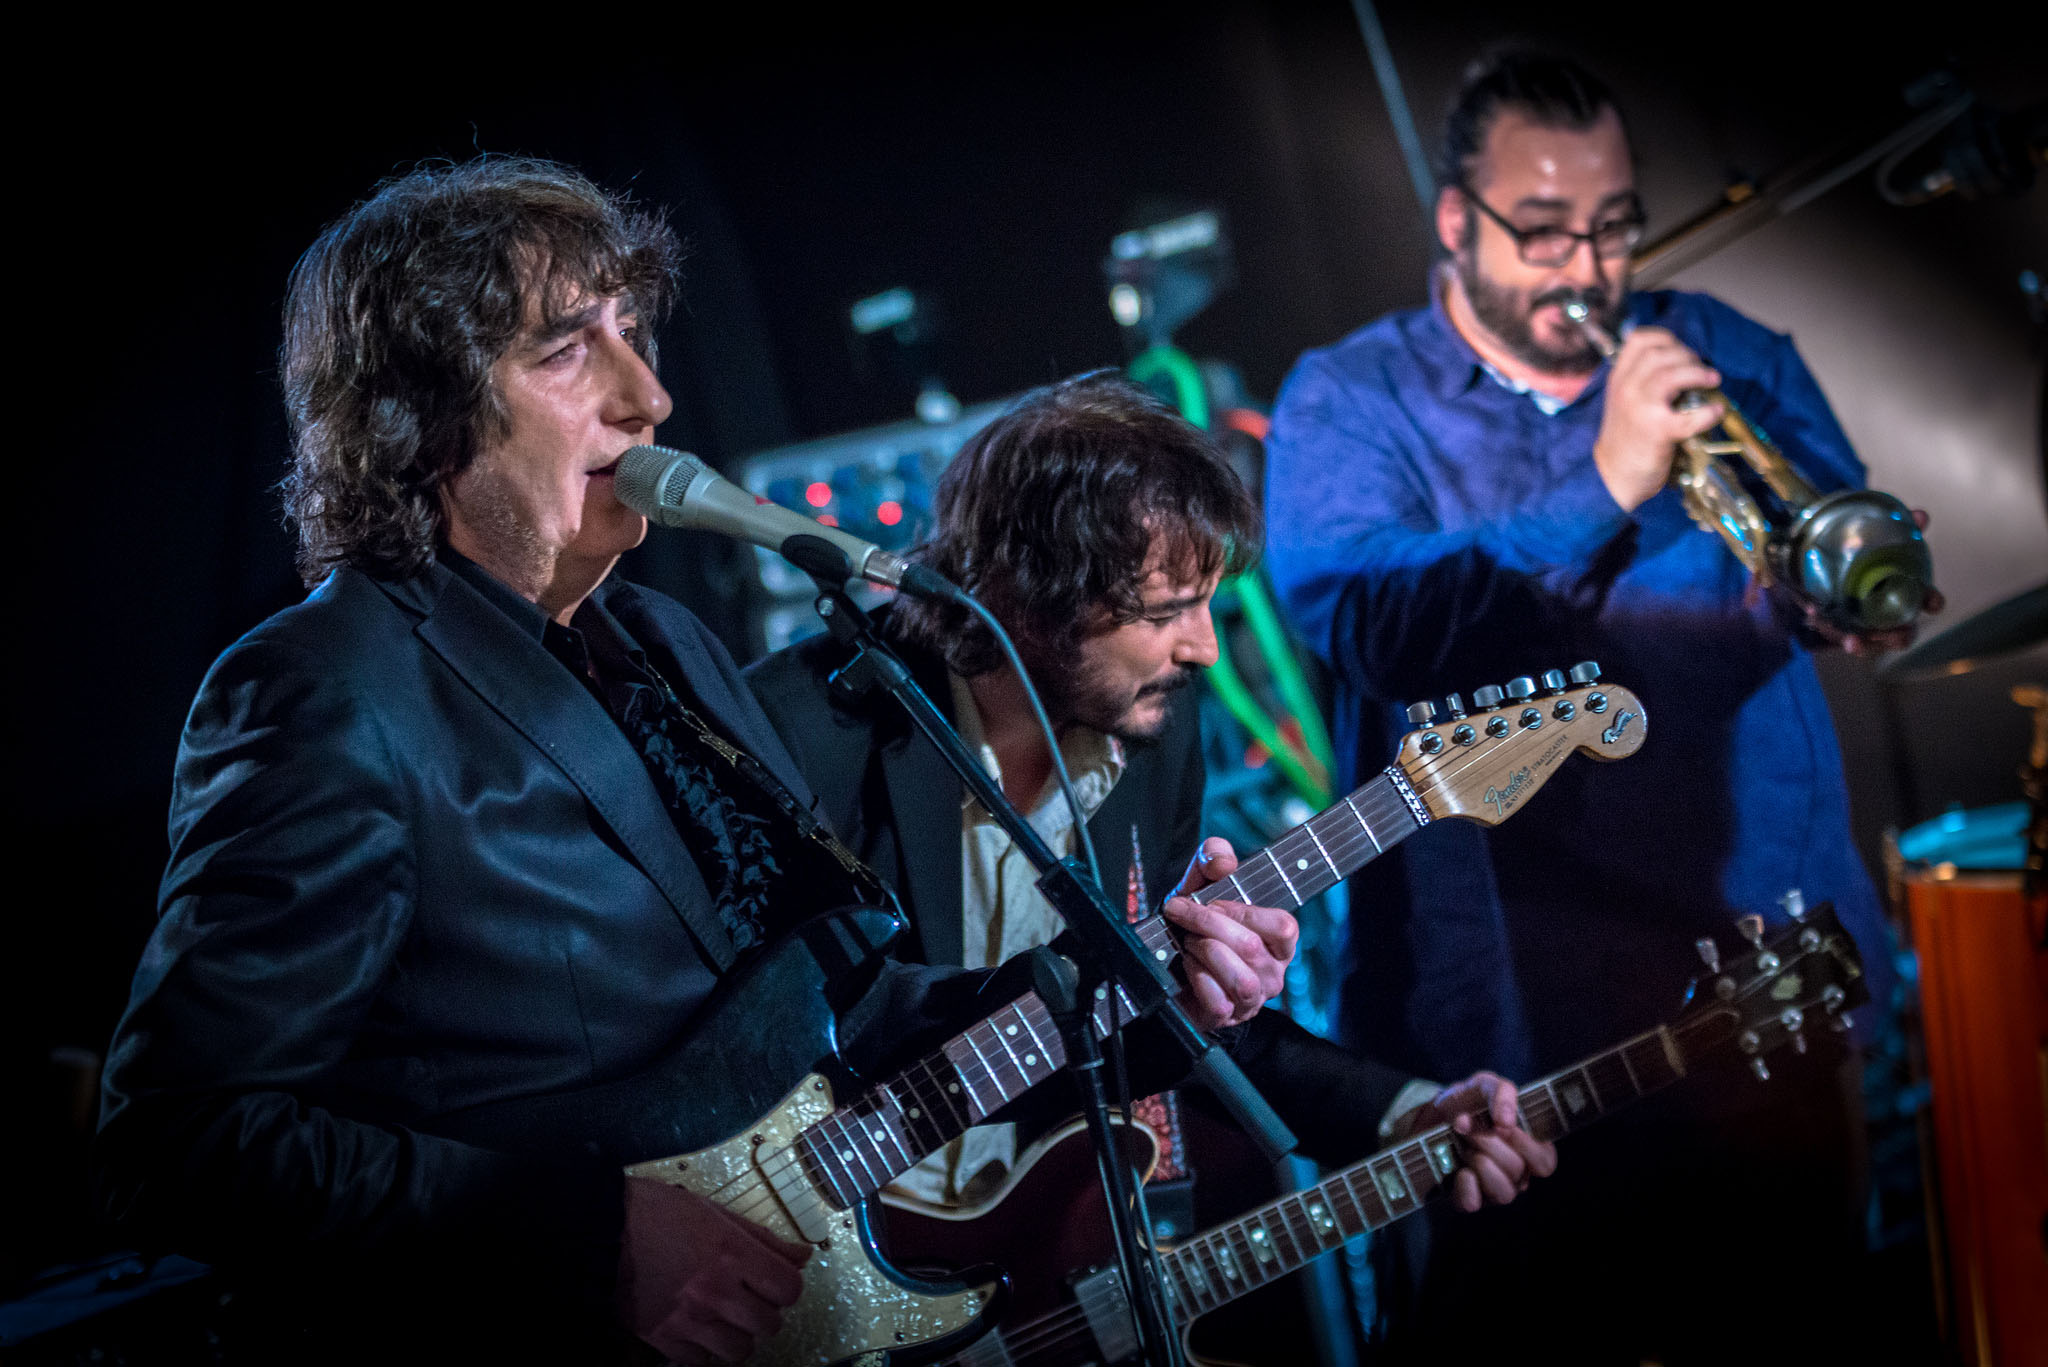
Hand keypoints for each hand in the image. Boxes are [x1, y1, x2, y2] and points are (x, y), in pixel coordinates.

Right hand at [619, 1175, 810, 1363]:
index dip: (786, 1286)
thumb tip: (802, 1255)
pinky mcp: (662, 1338)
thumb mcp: (714, 1212)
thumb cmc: (654, 1214)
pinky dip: (705, 1350)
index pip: (789, 1288)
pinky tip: (698, 1329)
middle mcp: (714, 1289)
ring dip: (739, 1335)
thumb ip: (762, 1237)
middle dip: (766, 1312)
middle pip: (770, 1324)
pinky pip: (701, 1362)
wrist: (599, 1231)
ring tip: (725, 1318)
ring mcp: (688, 1318)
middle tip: (749, 1299)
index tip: (774, 1281)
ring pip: (740, 1350)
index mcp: (731, 1252)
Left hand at [1161, 836, 1298, 1028]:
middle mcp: (1272, 974)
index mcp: (1278, 943)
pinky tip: (1187, 967)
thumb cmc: (1196, 926)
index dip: (1245, 912)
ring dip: (1204, 953)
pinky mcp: (1225, 1018)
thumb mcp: (1201, 886)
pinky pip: (1218, 1001)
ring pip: (1240, 979)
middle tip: (1183, 914)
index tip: (1214, 902)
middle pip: (1250, 947)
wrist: (1167, 966)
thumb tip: (1222, 860)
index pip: (1284, 927)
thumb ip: (1214, 861)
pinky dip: (1196, 979)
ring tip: (1189, 944)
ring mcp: (1251, 1000)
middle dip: (1208, 924)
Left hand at [1400, 1072, 1557, 1212]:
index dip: (1525, 1144)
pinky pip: (1473, 1204)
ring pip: (1504, 1192)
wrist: (1429, 1116)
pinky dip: (1465, 1186)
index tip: (1500, 1124)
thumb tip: (1506, 1122)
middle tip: (1468, 1126)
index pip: (1545, 1162)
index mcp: (1529, 1148)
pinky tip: (1458, 1169)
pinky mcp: (1468, 1200)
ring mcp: (1493, 1190)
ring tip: (1462, 1145)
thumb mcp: (1485, 1085)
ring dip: (1478, 1161)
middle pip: (1518, 1170)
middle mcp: (1517, 1173)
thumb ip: (1502, 1092)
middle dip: (1490, 1143)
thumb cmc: (1468, 1101)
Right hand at [1593, 326, 1724, 512]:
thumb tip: (1683, 364)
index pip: (1639, 340)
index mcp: (1618, 379)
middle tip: (1701, 370)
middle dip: (1688, 356)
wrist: (1613, 477)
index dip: (1666, 339)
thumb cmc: (1625, 440)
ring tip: (1712, 381)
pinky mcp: (1658, 432)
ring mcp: (1641, 409)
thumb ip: (1642, 381)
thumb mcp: (1623, 402)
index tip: (1681, 350)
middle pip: (1660, 354)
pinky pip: (1691, 415)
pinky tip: (1716, 412)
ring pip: (1673, 374)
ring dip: (1699, 374)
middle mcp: (1626, 389)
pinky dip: (1709, 412)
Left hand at [1796, 509, 1941, 654]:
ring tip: (1853, 643)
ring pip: (1869, 643)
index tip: (1933, 604)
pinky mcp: (1840, 629)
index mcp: (1908, 592)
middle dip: (1900, 637)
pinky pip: (1834, 633)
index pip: (1928, 600)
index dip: (1933, 602)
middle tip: (1895, 636)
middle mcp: (1891, 616)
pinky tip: (1815, 613)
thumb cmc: (1871, 558)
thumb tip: (1920, 515)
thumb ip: (1904, 528)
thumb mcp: (1886, 539)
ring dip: (1862, 645)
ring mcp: (1866, 627)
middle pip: (1903, 634)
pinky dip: (1825, 625)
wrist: (1834, 562)